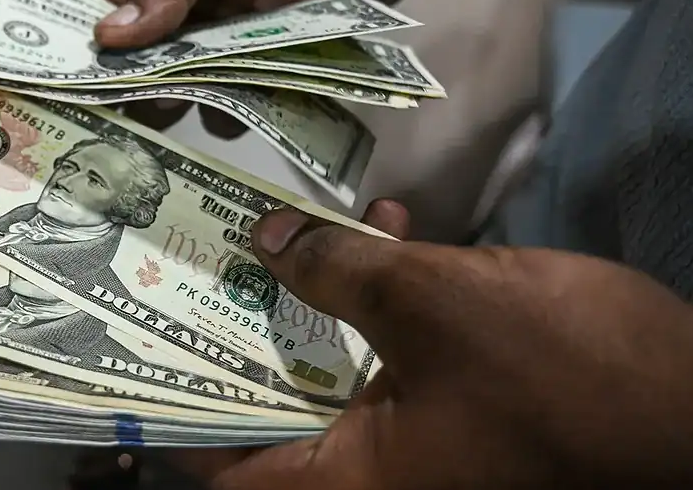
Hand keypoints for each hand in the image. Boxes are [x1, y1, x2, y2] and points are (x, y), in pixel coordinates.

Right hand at [78, 0, 408, 136]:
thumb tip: (112, 35)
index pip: (92, 5)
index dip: (72, 39)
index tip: (58, 78)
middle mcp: (174, 7)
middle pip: (130, 60)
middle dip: (121, 86)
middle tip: (112, 114)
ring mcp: (215, 38)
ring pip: (178, 88)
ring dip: (174, 105)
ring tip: (171, 114)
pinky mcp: (259, 63)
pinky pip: (235, 102)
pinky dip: (233, 115)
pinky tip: (234, 112)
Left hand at [161, 203, 692, 488]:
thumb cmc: (558, 373)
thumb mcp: (430, 304)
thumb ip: (339, 269)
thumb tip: (269, 239)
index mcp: (349, 482)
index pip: (225, 468)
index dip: (170, 417)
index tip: (133, 360)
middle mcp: (374, 474)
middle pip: (269, 406)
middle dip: (236, 331)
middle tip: (192, 271)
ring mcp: (420, 442)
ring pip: (334, 369)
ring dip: (314, 296)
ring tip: (288, 228)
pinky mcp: (461, 406)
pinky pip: (393, 353)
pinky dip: (382, 296)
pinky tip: (389, 227)